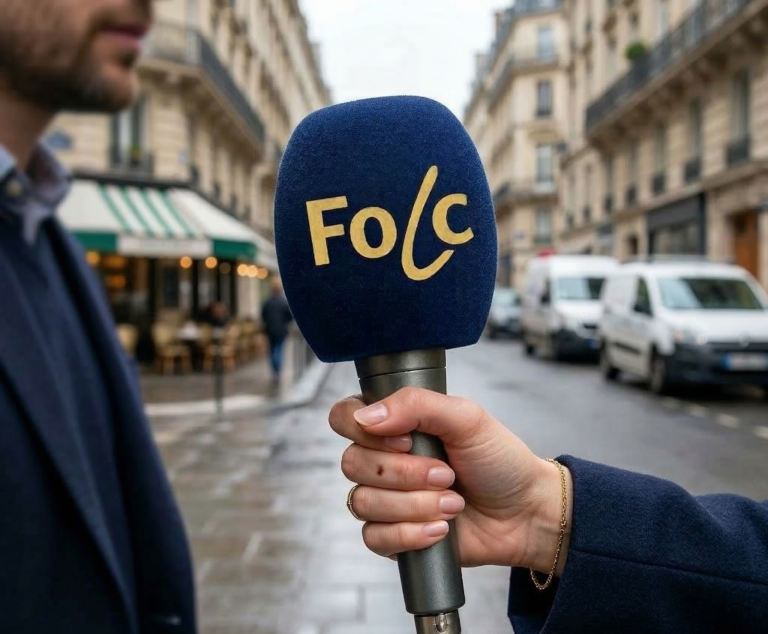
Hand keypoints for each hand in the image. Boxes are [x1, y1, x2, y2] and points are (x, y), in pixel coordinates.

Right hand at [329, 388, 572, 573]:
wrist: (524, 512)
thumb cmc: (498, 460)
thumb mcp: (466, 417)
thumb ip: (417, 404)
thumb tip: (366, 415)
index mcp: (393, 423)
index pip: (344, 416)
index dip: (365, 431)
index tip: (407, 440)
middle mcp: (382, 458)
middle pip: (352, 463)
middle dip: (404, 473)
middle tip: (447, 474)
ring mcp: (385, 498)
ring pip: (363, 502)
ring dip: (414, 505)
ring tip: (452, 503)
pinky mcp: (392, 535)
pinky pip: (374, 538)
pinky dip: (409, 534)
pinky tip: (440, 530)